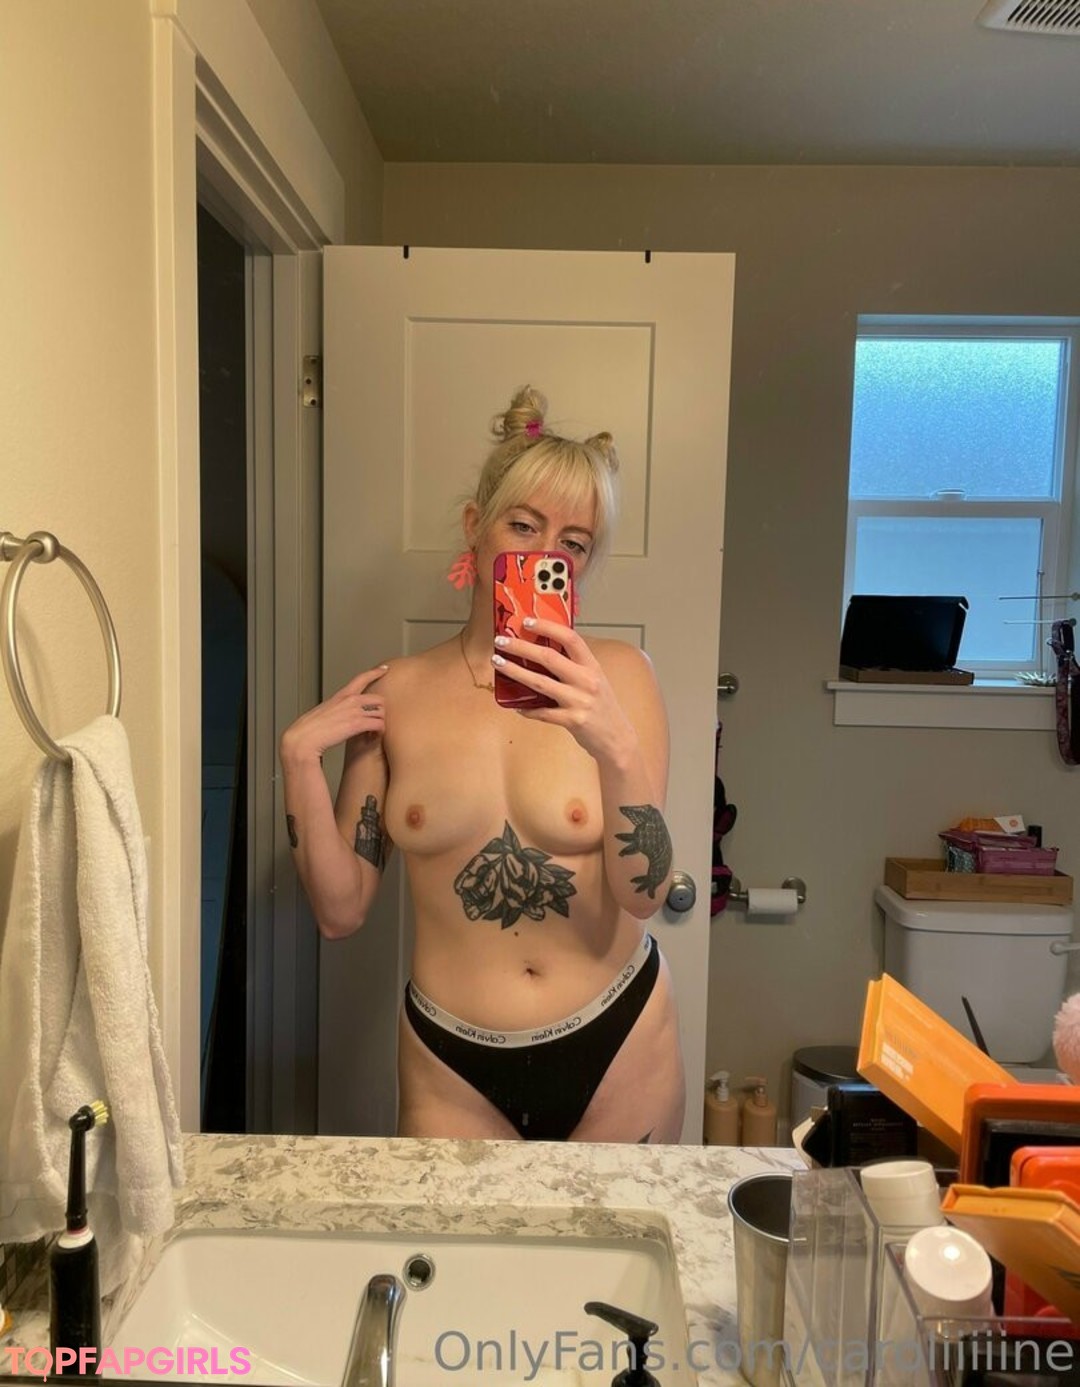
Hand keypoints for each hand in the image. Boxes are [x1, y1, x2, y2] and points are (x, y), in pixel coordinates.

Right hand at [279, 664, 387, 768]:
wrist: (302, 739)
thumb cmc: (309, 730)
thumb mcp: (322, 712)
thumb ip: (334, 710)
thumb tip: (337, 716)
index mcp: (340, 696)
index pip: (360, 679)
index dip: (374, 672)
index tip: (384, 669)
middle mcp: (349, 701)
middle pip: (379, 699)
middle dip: (380, 711)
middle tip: (376, 721)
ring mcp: (354, 712)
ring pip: (381, 713)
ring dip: (380, 723)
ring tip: (373, 733)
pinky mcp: (357, 724)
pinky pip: (379, 725)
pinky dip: (379, 732)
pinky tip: (373, 737)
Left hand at [492, 620, 634, 763]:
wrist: (618, 738)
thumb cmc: (602, 707)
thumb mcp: (595, 680)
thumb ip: (574, 667)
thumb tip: (542, 653)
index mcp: (592, 666)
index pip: (571, 638)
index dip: (548, 627)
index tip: (527, 622)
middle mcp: (587, 680)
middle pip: (549, 657)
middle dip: (521, 647)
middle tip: (501, 641)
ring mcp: (580, 701)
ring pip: (540, 682)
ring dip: (515, 671)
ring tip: (498, 663)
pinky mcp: (573, 721)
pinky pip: (542, 713)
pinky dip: (526, 708)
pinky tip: (515, 705)